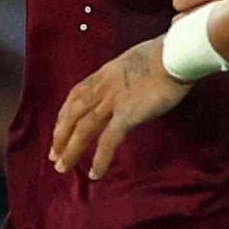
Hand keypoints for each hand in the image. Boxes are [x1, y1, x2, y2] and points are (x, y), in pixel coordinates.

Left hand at [49, 37, 192, 179]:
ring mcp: (113, 101)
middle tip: (53, 155)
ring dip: (71, 150)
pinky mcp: (127, 115)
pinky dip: (100, 159)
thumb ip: (126, 75)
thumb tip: (131, 84)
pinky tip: (94, 173)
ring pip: (83, 129)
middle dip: (60, 136)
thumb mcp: (135, 60)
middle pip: (73, 114)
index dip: (65, 114)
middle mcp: (102, 88)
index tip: (59, 127)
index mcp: (104, 74)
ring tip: (63, 167)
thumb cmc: (165, 54)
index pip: (76, 96)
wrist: (175, 54)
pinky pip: (108, 141)